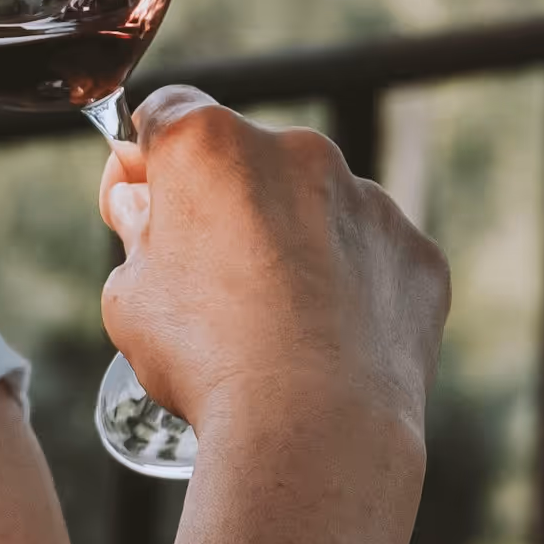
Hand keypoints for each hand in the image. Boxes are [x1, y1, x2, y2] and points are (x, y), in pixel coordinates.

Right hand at [100, 87, 449, 445]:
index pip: (167, 114)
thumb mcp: (128, 295)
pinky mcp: (415, 249)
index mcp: (212, 144)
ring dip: (291, 246)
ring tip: (273, 331)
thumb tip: (142, 204)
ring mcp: (368, 198)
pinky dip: (350, 287)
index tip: (140, 204)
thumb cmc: (205, 359)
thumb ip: (137, 232)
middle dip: (225, 205)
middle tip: (206, 282)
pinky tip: (327, 346)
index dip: (145, 159)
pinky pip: (371, 256)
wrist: (313, 430)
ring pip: (315, 208)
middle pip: (247, 162)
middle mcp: (298, 150)